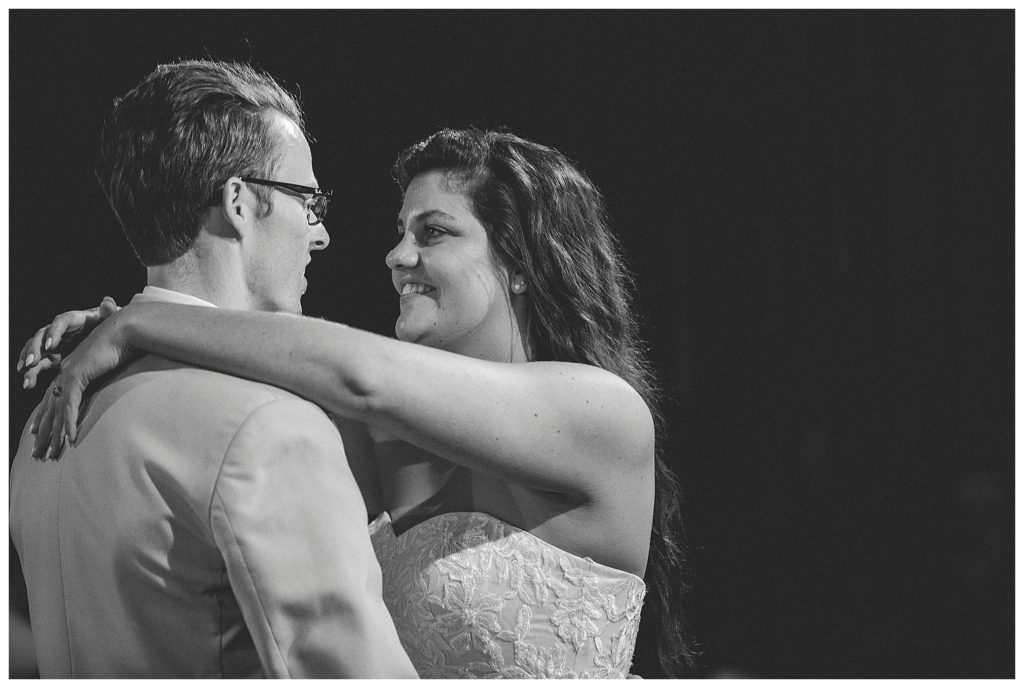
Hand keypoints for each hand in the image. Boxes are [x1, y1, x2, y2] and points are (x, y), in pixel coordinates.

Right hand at [18, 297, 120, 389]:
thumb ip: (109, 312)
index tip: (51, 346)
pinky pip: (38, 362)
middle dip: (35, 349)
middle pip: (42, 336)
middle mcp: (60, 330)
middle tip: (31, 363)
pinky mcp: (53, 356)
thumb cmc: (109, 326)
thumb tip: (107, 301)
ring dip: (28, 360)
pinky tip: (27, 381)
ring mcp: (54, 343)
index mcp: (74, 320)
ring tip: (24, 371)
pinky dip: (31, 370)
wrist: (110, 336)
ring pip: (36, 349)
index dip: (54, 333)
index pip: (61, 322)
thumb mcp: (110, 320)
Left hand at [31, 307, 134, 458]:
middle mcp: (65, 374)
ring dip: (53, 435)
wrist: (124, 329)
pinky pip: (70, 406)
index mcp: (71, 371)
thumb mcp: (111, 363)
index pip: (52, 399)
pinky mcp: (76, 376)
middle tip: (38, 454)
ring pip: (56, 412)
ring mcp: (68, 374)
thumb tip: (107, 379)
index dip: (44, 418)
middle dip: (44, 434)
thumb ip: (104, 374)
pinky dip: (70, 423)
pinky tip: (70, 439)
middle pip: (49, 410)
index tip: (37, 434)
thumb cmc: (122, 344)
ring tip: (50, 454)